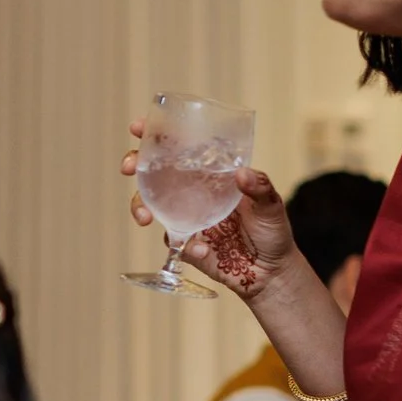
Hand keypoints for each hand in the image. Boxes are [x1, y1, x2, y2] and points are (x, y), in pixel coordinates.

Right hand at [119, 119, 301, 301]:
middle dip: (135, 163)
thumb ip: (260, 188)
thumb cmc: (272, 231)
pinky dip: (184, 244)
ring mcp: (185, 216)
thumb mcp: (272, 205)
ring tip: (145, 217)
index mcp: (211, 173)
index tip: (138, 128)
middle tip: (129, 167)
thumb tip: (242, 173)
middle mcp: (192, 190)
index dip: (156, 134)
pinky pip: (172, 239)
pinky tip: (202, 249)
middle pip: (153, 170)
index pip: (180, 146)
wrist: (269, 272)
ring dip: (140, 206)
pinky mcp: (184, 242)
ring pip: (149, 203)